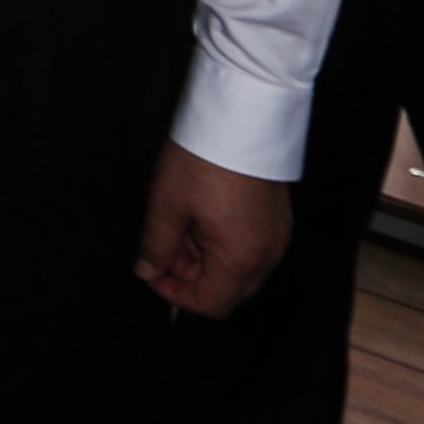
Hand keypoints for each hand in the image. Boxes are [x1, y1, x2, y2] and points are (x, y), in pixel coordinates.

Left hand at [137, 143, 294, 316]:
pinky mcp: (276, 220)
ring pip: (236, 268)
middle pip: (226, 289)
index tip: (152, 272)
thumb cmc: (205, 160)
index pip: (210, 304)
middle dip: (189, 274)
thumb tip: (147, 271)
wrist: (242, 119)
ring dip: (204, 256)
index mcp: (242, 260)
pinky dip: (221, 241)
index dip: (175, 294)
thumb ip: (156, 246)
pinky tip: (200, 214)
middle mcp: (267, 256)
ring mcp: (276, 237)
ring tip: (179, 221)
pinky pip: (248, 246)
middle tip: (163, 244)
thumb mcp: (167, 205)